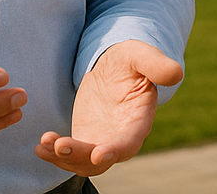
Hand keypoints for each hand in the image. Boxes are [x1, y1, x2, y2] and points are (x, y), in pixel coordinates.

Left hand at [34, 39, 183, 175]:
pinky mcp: (86, 138)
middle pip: (103, 158)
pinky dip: (54, 154)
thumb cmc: (130, 58)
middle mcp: (122, 136)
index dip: (116, 150)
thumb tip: (177, 73)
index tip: (99, 155)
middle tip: (60, 145)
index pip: (130, 141)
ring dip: (64, 157)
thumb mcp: (141, 55)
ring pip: (84, 161)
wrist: (113, 64)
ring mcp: (103, 140)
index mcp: (139, 119)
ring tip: (44, 144)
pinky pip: (70, 154)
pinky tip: (39, 146)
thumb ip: (156, 65)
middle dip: (81, 156)